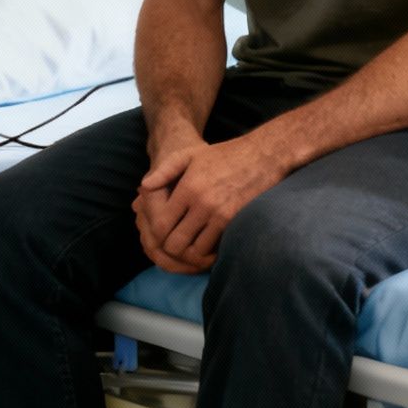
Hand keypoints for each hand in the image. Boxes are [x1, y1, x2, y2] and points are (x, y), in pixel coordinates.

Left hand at [132, 135, 288, 273]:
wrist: (264, 156)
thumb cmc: (225, 155)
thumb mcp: (191, 154)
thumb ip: (166, 169)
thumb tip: (144, 187)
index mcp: (188, 187)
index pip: (161, 224)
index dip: (156, 234)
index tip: (162, 233)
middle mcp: (201, 203)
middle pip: (174, 243)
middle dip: (171, 249)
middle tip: (175, 245)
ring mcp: (220, 214)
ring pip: (195, 251)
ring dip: (191, 253)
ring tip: (191, 248)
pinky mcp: (235, 221)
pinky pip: (215, 247)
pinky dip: (209, 251)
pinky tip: (208, 246)